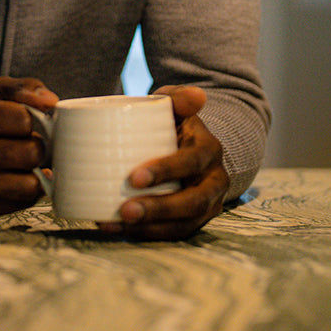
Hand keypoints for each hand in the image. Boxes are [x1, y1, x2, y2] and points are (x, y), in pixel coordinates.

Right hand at [0, 76, 57, 220]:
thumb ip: (23, 88)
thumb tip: (51, 101)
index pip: (24, 120)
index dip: (34, 121)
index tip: (28, 123)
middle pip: (31, 153)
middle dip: (38, 147)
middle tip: (31, 144)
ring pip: (30, 184)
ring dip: (35, 172)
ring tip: (25, 163)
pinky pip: (22, 203)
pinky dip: (27, 190)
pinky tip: (16, 179)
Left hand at [101, 85, 229, 239]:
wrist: (188, 145)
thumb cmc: (173, 121)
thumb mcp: (175, 104)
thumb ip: (179, 98)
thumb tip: (198, 96)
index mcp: (209, 149)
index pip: (191, 162)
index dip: (166, 171)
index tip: (134, 177)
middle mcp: (214, 180)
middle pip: (192, 202)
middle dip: (159, 209)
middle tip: (125, 211)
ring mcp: (207, 205)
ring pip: (185, 224)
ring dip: (151, 229)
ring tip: (117, 224)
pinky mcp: (193, 221)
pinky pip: (173, 234)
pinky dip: (145, 234)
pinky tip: (115, 229)